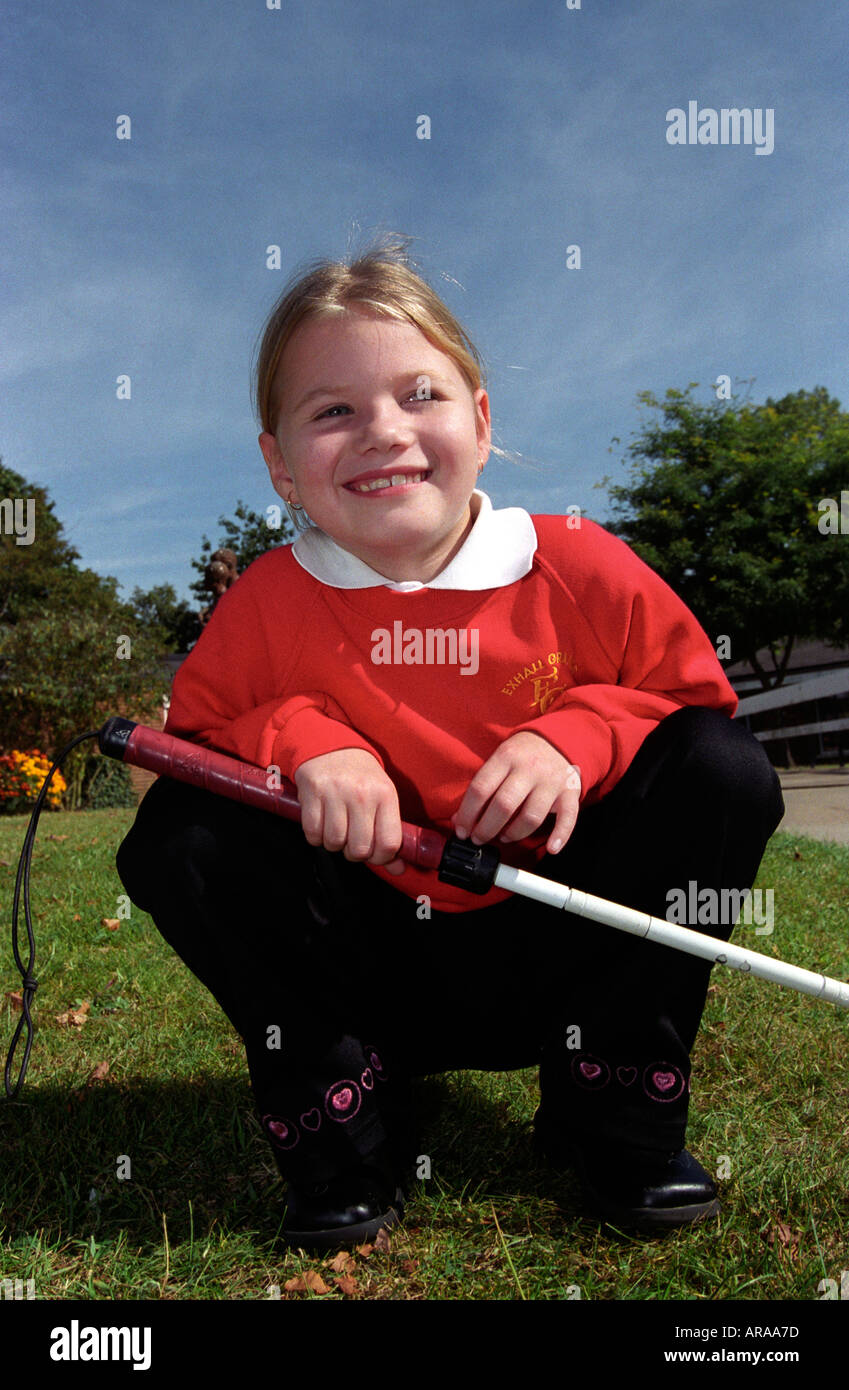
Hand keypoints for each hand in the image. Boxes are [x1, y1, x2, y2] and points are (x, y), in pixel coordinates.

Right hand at [293, 748, 405, 873]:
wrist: (331, 746)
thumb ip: (390, 834)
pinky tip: (322, 824)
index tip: (375, 854)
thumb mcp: (383, 799)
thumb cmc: (361, 778)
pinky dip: (316, 837)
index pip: (389, 843)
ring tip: (337, 830)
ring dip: (334, 844)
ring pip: (334, 843)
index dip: (382, 858)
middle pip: (360, 849)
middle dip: (355, 853)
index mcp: (385, 795)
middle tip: (353, 842)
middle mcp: (362, 794)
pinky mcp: (312, 792)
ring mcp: (336, 793)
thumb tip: (398, 870)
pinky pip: (313, 833)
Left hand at [451, 731, 580, 854]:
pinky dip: (561, 836)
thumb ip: (481, 788)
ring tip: (503, 837)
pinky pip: (568, 818)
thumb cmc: (522, 755)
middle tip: (478, 838)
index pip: (480, 788)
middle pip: (504, 805)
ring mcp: (551, 781)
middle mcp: (529, 769)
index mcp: (506, 757)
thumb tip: (459, 820)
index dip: (467, 814)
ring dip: (514, 834)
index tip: (462, 830)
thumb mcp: (499, 760)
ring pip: (531, 817)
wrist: (558, 740)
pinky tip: (551, 848)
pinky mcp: (570, 792)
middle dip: (486, 828)